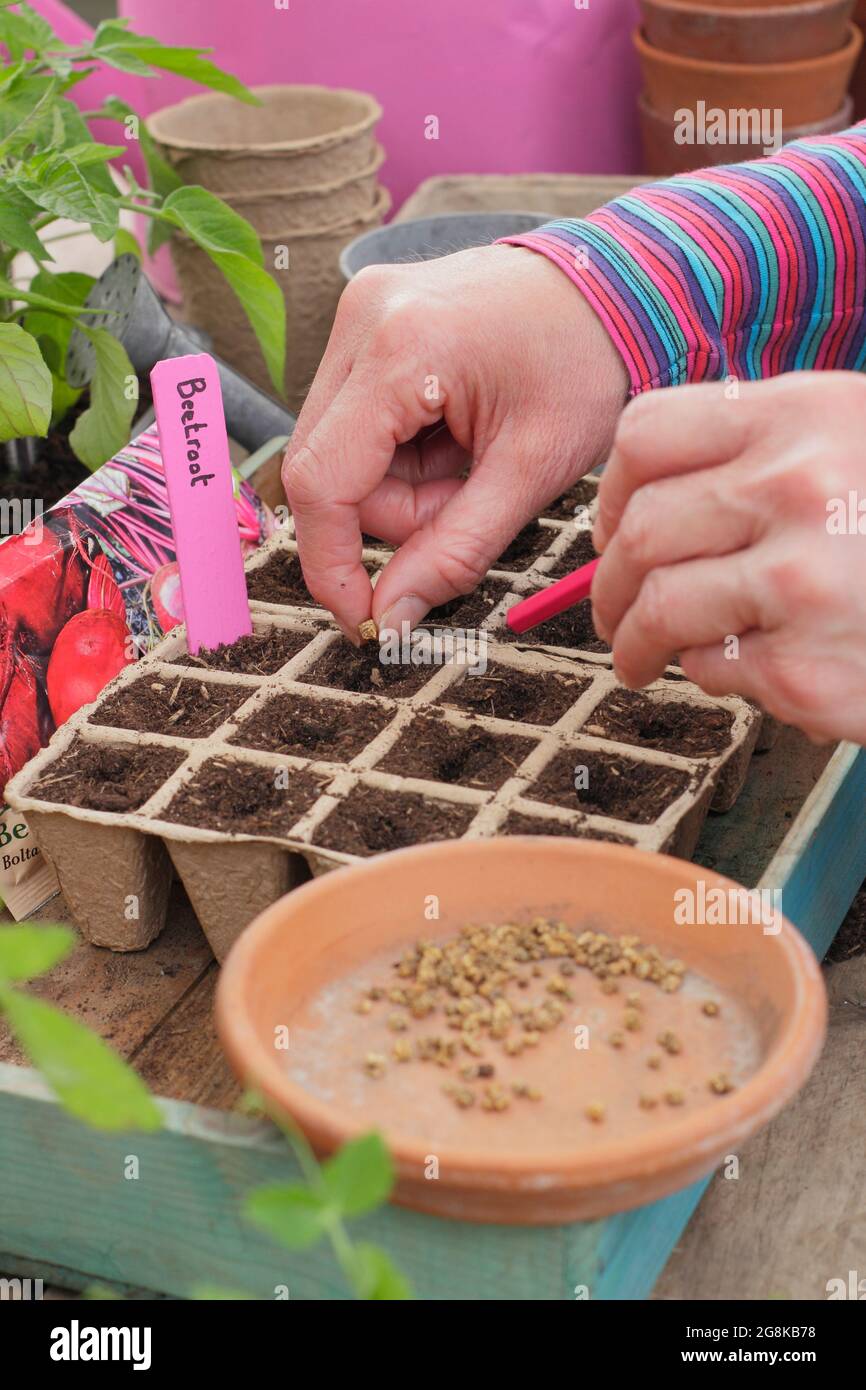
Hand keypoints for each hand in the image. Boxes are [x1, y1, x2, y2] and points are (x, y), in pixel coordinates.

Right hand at [282, 244, 626, 640]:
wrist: (619, 288)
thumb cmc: (588, 366)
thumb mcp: (531, 473)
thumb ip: (453, 552)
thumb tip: (387, 619)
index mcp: (400, 348)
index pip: (321, 481)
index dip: (330, 563)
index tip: (362, 617)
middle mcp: (362, 317)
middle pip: (326, 469)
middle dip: (394, 514)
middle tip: (471, 500)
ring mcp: (360, 312)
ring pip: (338, 452)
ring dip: (400, 485)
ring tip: (473, 459)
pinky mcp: (368, 319)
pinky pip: (355, 421)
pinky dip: (401, 452)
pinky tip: (455, 434)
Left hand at [591, 373, 865, 743]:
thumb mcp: (856, 442)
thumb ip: (765, 451)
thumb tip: (640, 501)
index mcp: (804, 414)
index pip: (646, 434)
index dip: (611, 490)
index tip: (612, 530)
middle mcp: (798, 489)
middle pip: (640, 532)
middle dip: (609, 584)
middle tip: (612, 612)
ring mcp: (800, 582)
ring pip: (659, 608)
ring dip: (634, 641)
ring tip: (640, 658)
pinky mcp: (804, 669)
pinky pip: (711, 667)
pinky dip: (710, 673)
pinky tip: (749, 667)